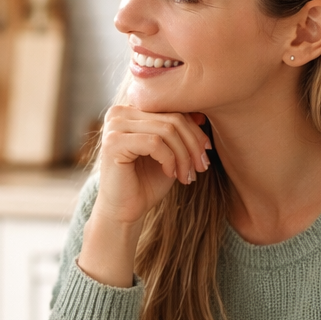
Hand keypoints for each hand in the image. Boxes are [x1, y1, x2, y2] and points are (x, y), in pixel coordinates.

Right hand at [77, 106, 211, 286]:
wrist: (124, 211)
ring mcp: (114, 126)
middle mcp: (119, 112)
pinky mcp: (113, 142)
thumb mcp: (170, 152)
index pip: (172, 108)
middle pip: (172, 118)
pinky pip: (155, 143)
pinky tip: (171, 174)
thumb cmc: (146, 182)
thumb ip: (179, 131)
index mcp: (131, 109)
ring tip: (187, 175)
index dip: (194, 130)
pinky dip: (170, 160)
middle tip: (201, 167)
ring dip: (184, 155)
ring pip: (166, 130)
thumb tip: (201, 115)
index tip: (207, 151)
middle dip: (193, 144)